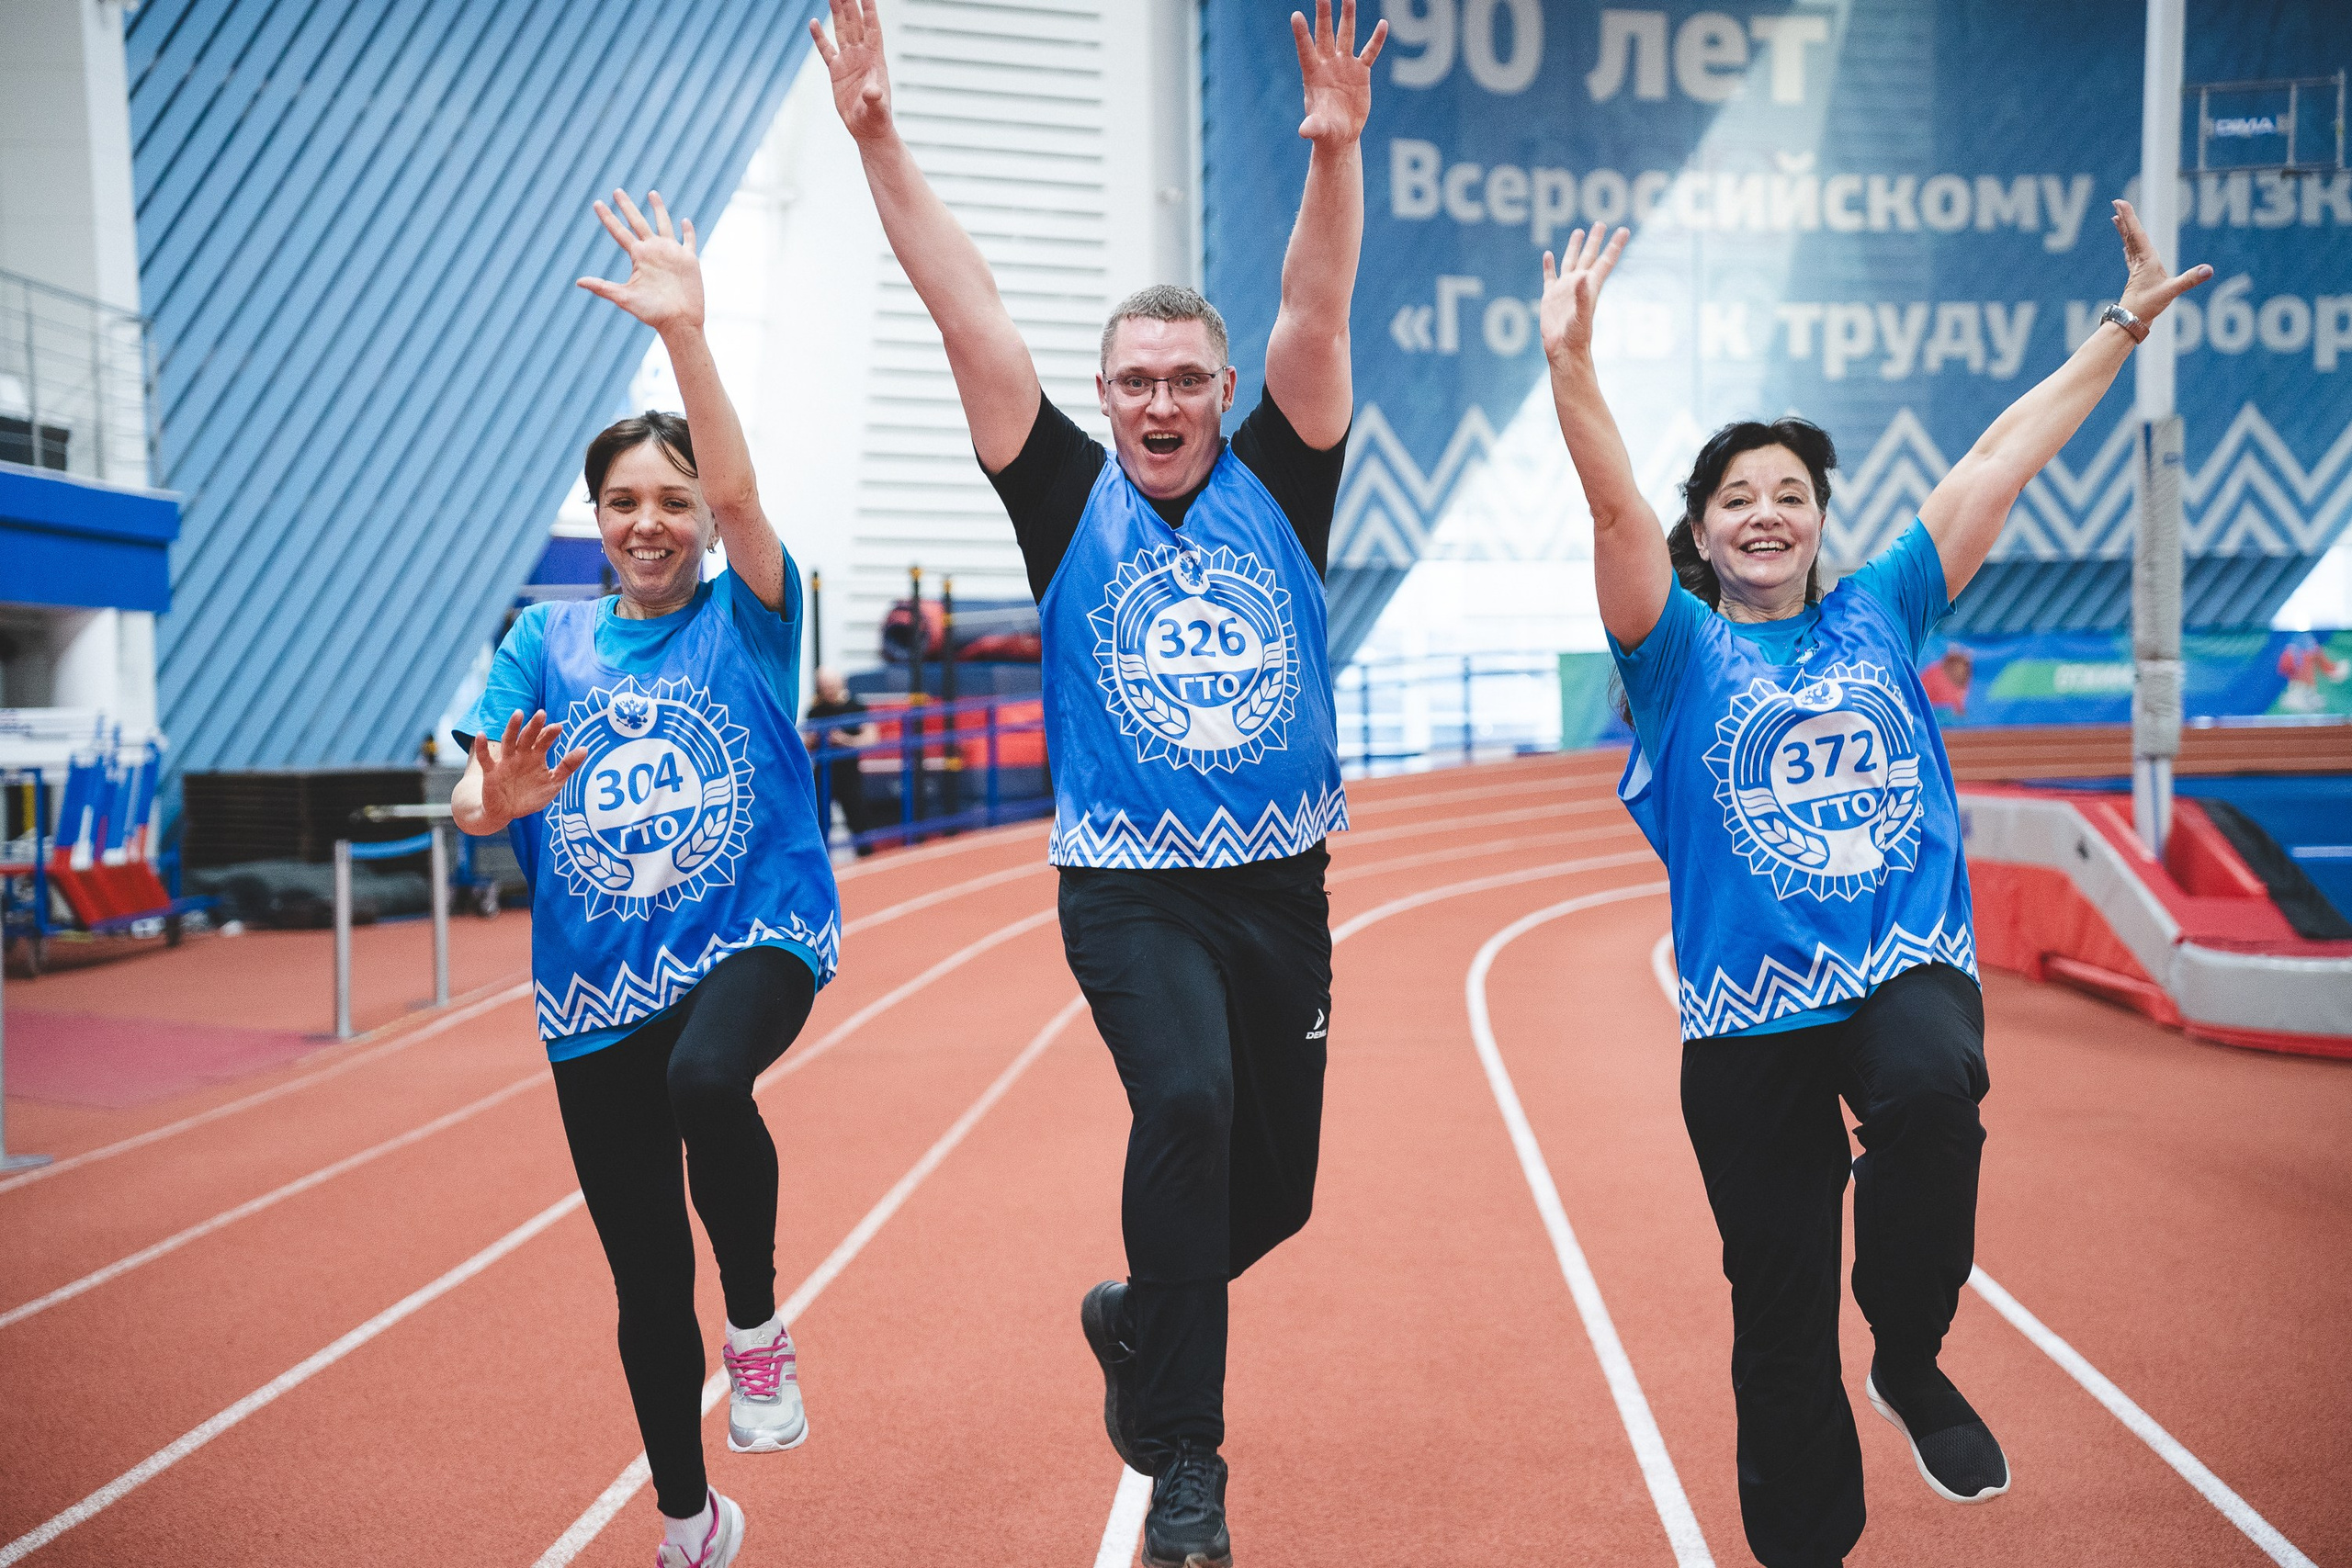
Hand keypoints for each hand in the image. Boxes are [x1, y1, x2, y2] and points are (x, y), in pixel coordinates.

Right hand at [473, 711, 586, 824]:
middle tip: (542, 713)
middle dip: (534, 725)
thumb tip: (585, 748)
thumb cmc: (531, 796)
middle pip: (527, 736)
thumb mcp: (553, 783)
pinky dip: (482, 747)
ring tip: (518, 714)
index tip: (559, 726)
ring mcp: (505, 762)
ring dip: (512, 728)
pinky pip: (485, 758)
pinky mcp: (491, 772)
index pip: (543, 740)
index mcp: (536, 756)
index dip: (550, 733)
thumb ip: (568, 766)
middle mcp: (521, 755)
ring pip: (508, 741)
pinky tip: (481, 734)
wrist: (507, 813)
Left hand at [576, 190, 701, 331]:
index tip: (597, 203)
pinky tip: (685, 220)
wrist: (679, 322)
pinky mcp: (688, 259)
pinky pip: (688, 241)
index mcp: (638, 257)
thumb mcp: (624, 298)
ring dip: (658, 209)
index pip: (619, 232)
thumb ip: (603, 287)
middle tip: (617, 190)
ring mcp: (671, 253)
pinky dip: (688, 231)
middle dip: (627, 206)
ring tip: (651, 193)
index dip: (608, 218)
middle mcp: (653, 251)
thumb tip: (578, 282)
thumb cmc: (652, 313)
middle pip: (637, 222)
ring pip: (664, 224)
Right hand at [812, 0, 894, 143]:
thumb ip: (875, 98)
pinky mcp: (836, 71)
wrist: (867, 130)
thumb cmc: (877, 119)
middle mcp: (862, 55)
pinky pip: (826, 50)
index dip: (869, 9)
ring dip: (837, 12)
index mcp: (875, 59)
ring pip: (841, 30)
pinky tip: (813, 22)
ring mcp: (848, 61)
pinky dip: (819, 37)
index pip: (872, 27)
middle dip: (850, 3)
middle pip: (855, 23)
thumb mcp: (877, 108)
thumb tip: (872, 92)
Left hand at [1292, 0, 1386, 146]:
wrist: (1340, 134)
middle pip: (1325, 34)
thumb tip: (1304, 131)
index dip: (1302, 34)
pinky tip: (1383, 24)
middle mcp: (1327, 65)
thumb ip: (1313, 126)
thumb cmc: (1325, 131)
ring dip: (1348, 17)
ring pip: (1346, 35)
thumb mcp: (1319, 130)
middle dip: (1324, 14)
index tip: (1296, 15)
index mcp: (1313, 76)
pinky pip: (1369, 52)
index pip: (1306, 50)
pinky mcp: (1360, 72)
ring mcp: (1344, 65)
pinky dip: (1377, 39)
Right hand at [1540, 225, 1628, 363]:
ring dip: (1574, 247)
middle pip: (1589, 256)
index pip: (1605, 261)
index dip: (1615, 246)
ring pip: (1570, 261)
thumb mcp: (1582, 314)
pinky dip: (1549, 265)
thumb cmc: (1577, 335)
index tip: (1624, 230)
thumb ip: (1582, 294)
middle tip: (1601, 223)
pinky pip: (1550, 276)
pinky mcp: (1550, 296)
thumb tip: (1582, 275)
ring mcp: (1564, 289)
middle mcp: (1579, 284)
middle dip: (1596, 240)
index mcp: (1590, 285)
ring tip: (1578, 232)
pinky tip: (1548, 255)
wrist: (1563, 349)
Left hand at [2111, 199, 2211, 323]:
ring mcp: (2136, 268)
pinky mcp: (2136, 276)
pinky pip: (2131, 255)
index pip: (2137, 233)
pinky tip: (2126, 245)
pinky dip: (2129, 245)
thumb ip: (2190, 279)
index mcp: (2146, 259)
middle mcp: (2139, 261)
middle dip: (2125, 218)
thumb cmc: (2148, 306)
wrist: (2131, 321)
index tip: (2120, 202)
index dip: (2130, 217)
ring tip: (2116, 218)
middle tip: (2116, 202)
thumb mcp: (2171, 291)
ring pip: (2129, 243)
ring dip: (2125, 230)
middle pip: (2131, 235)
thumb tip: (2208, 270)